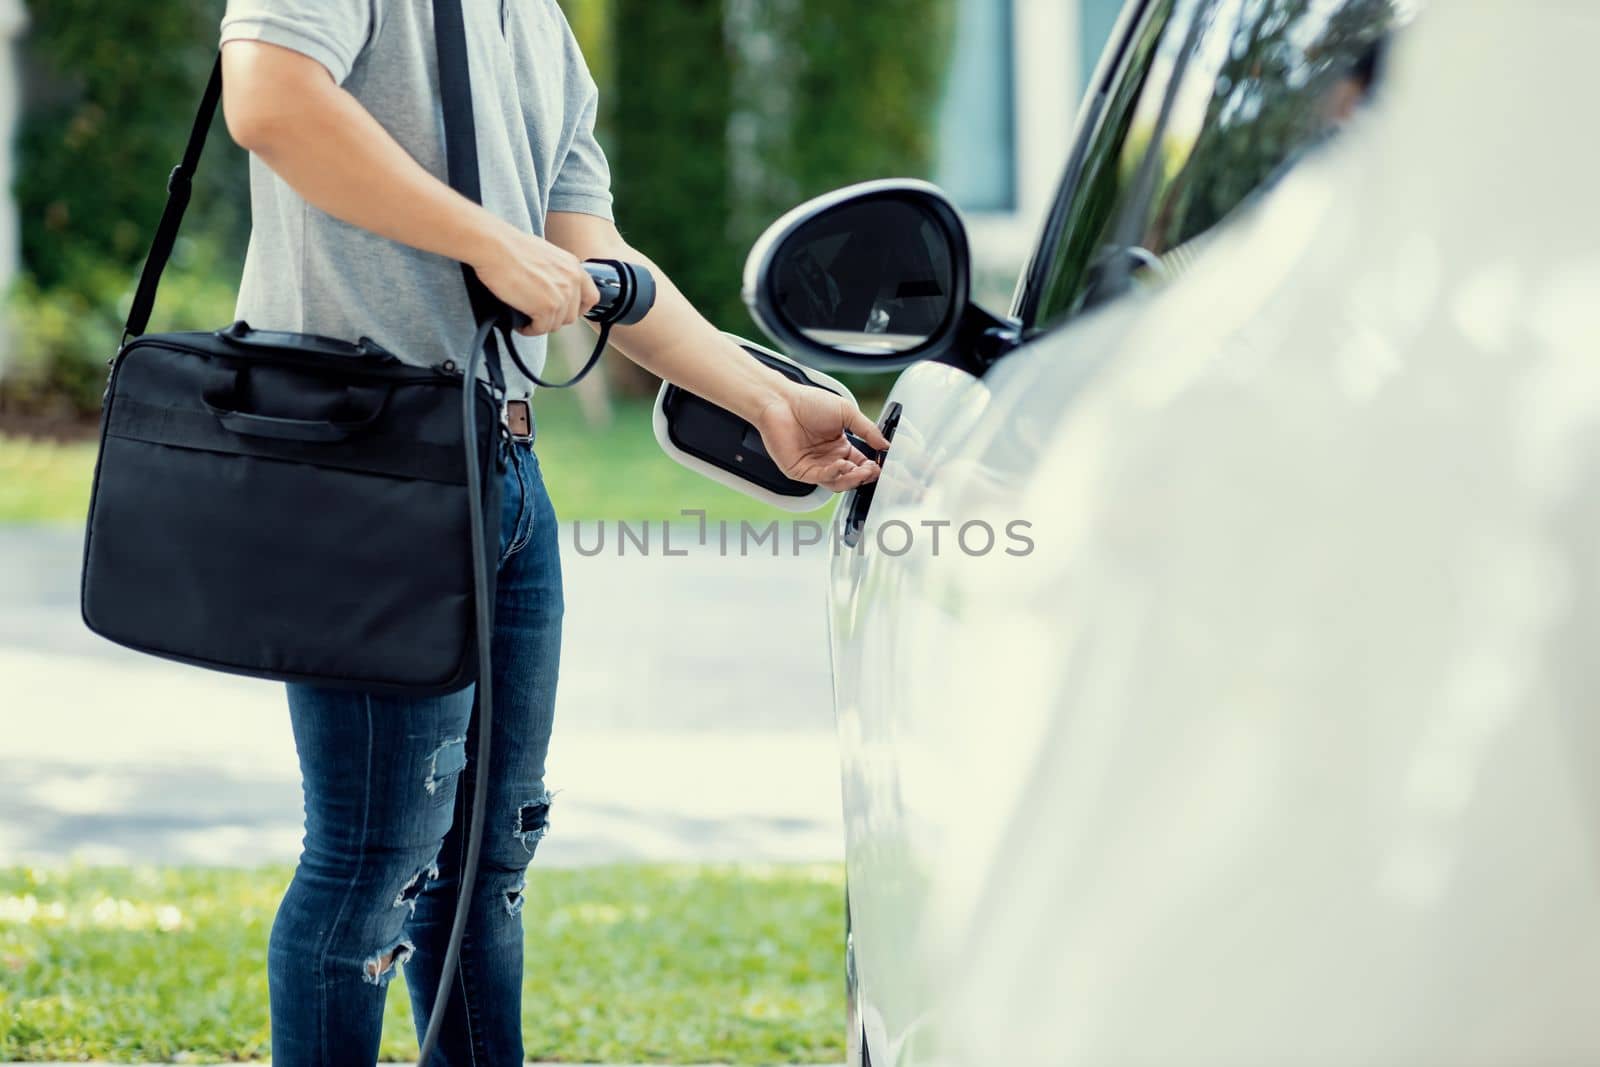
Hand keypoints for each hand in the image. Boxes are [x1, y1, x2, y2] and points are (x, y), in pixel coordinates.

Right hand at [471, 224, 601, 335]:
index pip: (591, 297)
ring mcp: (562, 296)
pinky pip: (541, 329)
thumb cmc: (511, 247)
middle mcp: (572, 281)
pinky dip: (529, 329)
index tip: (563, 312)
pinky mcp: (547, 308)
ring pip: (556, 324)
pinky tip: (519, 323)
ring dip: (540, 325)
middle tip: (536, 315)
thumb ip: (556, 273)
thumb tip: (551, 290)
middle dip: (554, 318)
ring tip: (525, 318)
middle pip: (571, 316)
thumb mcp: (545, 256)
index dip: (578, 309)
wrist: (495, 247)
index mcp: (574, 266)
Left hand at [755, 384, 890, 492]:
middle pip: (852, 477)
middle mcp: (828, 459)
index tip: (885, 465)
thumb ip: (867, 430)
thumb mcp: (847, 412)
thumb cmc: (808, 402)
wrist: (781, 401)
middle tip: (875, 470)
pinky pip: (821, 478)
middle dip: (866, 476)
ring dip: (852, 478)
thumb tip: (885, 444)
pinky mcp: (800, 471)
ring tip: (863, 470)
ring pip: (838, 483)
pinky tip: (841, 464)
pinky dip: (834, 473)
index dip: (874, 467)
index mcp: (840, 447)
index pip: (861, 464)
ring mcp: (814, 466)